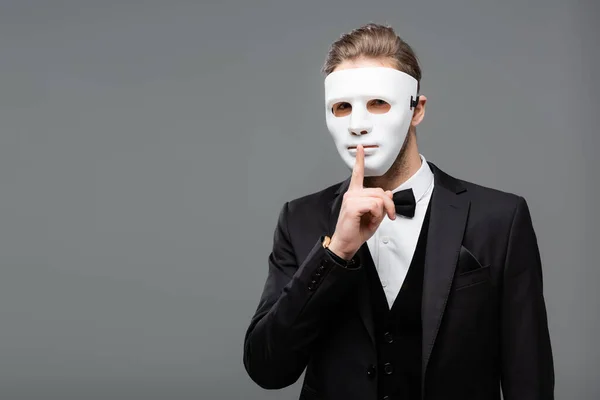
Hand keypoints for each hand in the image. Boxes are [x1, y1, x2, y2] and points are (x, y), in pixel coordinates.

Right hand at [328, 145, 395, 259]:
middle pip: (380, 191)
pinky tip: (369, 220)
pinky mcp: (352, 206)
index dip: (360, 160)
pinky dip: (377, 215)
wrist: (346, 244)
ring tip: (373, 220)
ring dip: (382, 212)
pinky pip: (374, 205)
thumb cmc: (356, 232)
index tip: (361, 148)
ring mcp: (351, 198)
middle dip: (389, 205)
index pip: (357, 173)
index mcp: (354, 194)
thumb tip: (388, 193)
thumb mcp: (374, 217)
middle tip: (389, 216)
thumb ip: (381, 204)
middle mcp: (352, 193)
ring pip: (378, 198)